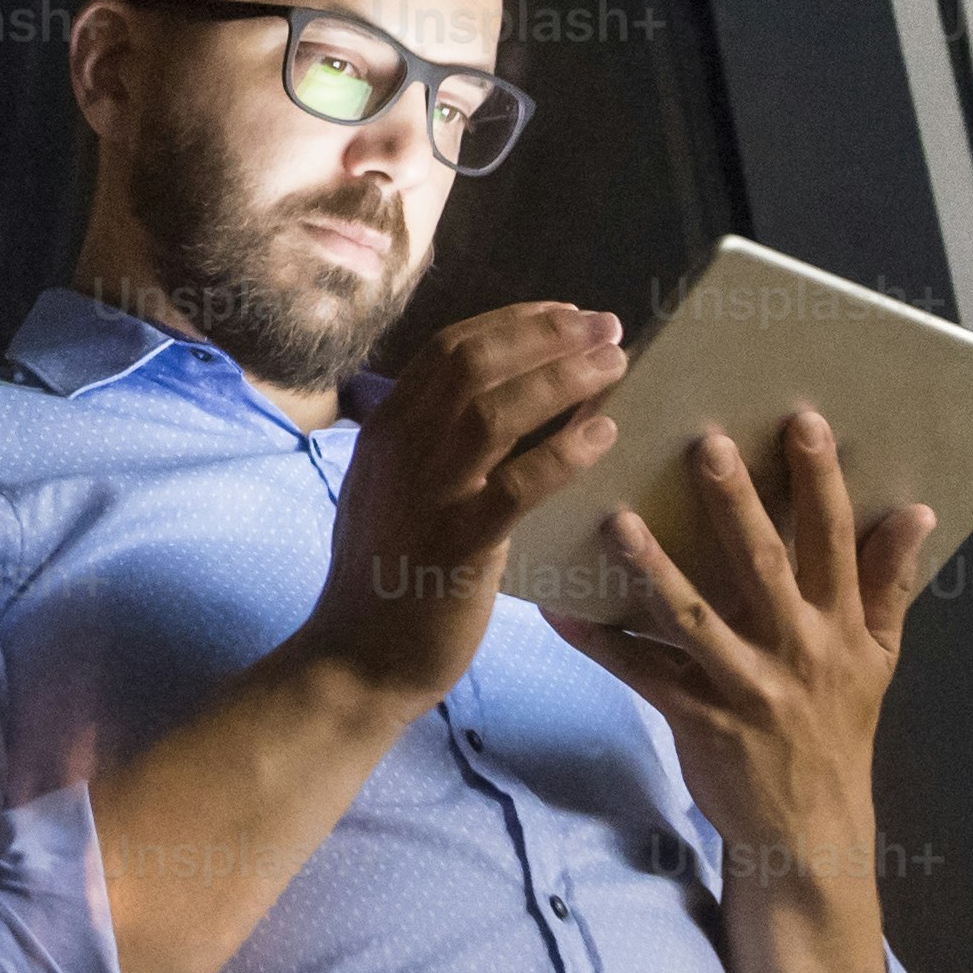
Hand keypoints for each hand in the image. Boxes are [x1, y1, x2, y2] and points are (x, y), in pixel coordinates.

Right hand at [288, 301, 629, 717]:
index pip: (451, 348)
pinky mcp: (456, 544)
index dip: (516, 322)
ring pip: (496, 411)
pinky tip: (604, 435)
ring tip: (616, 366)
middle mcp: (400, 448)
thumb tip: (507, 400)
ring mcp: (425, 494)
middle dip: (548, 335)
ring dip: (564, 378)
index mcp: (386, 429)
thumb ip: (433, 443)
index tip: (568, 314)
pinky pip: (518, 485)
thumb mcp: (393, 489)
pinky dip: (564, 453)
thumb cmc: (386, 575)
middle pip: (476, 362)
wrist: (357, 658)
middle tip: (608, 327)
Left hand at [555, 408, 927, 894]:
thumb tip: (916, 511)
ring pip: (693, 617)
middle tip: (707, 443)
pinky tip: (562, 611)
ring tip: (618, 519)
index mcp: (840, 628)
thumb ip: (890, 583)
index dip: (821, 482)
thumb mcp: (878, 659)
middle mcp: (796, 651)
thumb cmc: (838, 730)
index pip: (833, 541)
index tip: (804, 421)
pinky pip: (641, 673)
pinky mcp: (698, 720)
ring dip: (654, 567)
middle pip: (763, 565)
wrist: (809, 833)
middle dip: (737, 504)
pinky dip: (601, 643)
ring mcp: (745, 687)